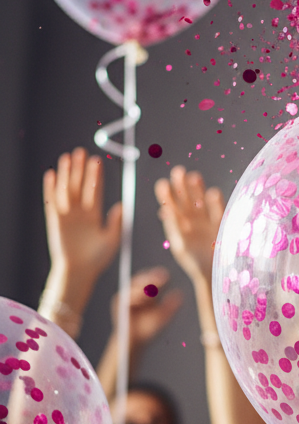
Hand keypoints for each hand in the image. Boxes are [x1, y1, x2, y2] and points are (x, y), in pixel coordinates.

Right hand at [43, 148, 121, 284]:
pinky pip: (52, 201)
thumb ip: (117, 223)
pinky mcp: (54, 220)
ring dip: (66, 173)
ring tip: (67, 157)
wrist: (78, 272)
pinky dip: (51, 188)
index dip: (95, 175)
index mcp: (95, 214)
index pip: (95, 190)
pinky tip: (51, 174)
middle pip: (80, 185)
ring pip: (66, 189)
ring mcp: (67, 215)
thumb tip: (122, 206)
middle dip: (80, 169)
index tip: (96, 161)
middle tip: (82, 152)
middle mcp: (80, 212)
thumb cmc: (97, 259)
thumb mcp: (112, 240)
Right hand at [110, 267, 183, 348]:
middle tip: (161, 280)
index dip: (157, 276)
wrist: (134, 342)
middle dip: (150, 279)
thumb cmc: (147, 329)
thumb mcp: (161, 318)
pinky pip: (125, 296)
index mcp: (146, 293)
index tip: (166, 276)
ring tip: (153, 291)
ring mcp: (126, 296)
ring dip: (143, 287)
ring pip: (133, 286)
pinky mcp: (118, 303)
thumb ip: (169, 307)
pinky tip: (143, 299)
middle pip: (142, 279)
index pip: (151, 279)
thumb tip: (180, 294)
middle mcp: (135, 292)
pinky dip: (134, 297)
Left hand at [155, 167, 223, 285]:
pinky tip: (211, 193)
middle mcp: (192, 217)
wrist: (215, 275)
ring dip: (197, 187)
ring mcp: (207, 218)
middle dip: (182, 183)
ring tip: (193, 177)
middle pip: (186, 196)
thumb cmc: (195, 263)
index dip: (166, 193)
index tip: (163, 184)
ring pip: (201, 198)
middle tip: (178, 171)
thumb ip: (174, 227)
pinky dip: (215, 201)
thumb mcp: (181, 246)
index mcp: (178, 223)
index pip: (170, 204)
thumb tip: (164, 209)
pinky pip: (218, 208)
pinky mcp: (222, 222)